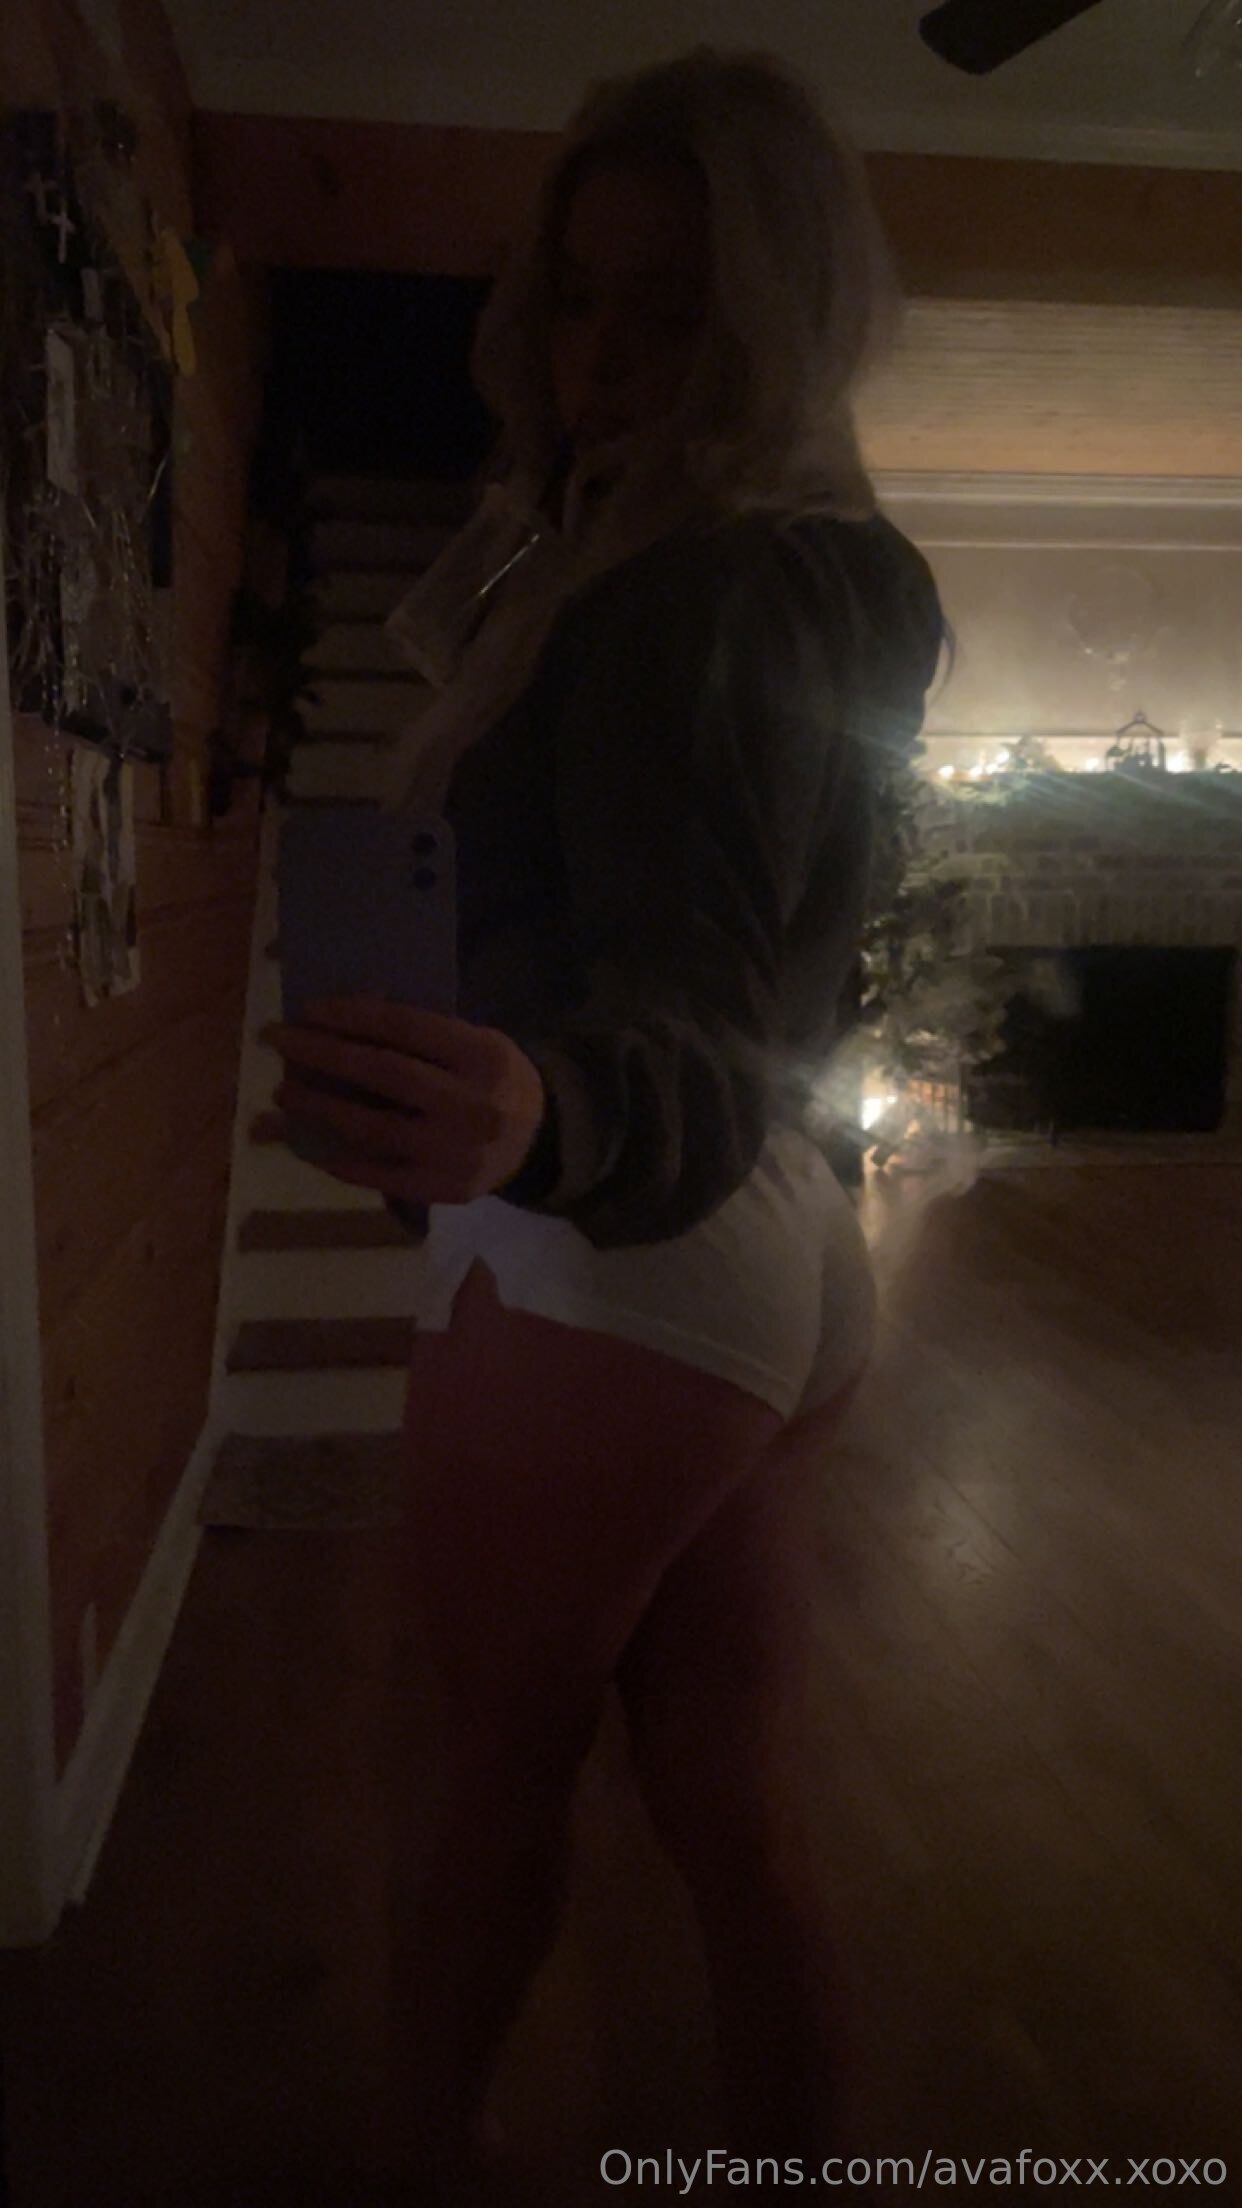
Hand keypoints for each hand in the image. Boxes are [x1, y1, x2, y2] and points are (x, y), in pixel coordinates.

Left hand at [260, 997, 548, 1205]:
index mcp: (483, 1055)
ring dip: (320, 1108)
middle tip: (279, 1041)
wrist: (541, 1142)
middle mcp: (472, 1104)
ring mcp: (457, 1152)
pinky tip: (315, 1144)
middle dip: (323, 1054)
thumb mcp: (476, 1043)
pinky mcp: (445, 1189)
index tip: (309, 1009)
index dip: (353, 1016)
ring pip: (373, 1127)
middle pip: (384, 1073)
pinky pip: (381, 1175)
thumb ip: (423, 1034)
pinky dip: (343, 1159)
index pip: (406, 1027)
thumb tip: (344, 1018)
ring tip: (283, 1094)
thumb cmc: (494, 1081)